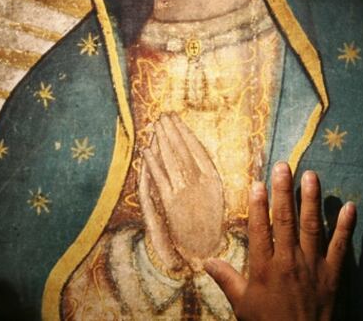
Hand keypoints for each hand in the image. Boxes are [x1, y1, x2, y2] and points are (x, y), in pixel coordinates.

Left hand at [141, 113, 224, 267]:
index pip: (196, 148)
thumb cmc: (210, 220)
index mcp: (213, 178)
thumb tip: (194, 150)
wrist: (204, 247)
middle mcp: (200, 182)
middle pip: (182, 150)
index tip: (176, 119)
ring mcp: (185, 191)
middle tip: (162, 116)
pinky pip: (160, 177)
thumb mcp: (215, 194)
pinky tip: (147, 150)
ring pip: (171, 160)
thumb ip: (206, 172)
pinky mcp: (171, 202)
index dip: (184, 132)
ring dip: (162, 141)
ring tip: (155, 126)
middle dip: (171, 131)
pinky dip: (153, 162)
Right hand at [203, 162, 356, 320]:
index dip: (258, 205)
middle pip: (286, 220)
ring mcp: (312, 266)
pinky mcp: (332, 274)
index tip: (258, 183)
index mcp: (265, 267)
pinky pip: (340, 246)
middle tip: (284, 166)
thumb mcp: (242, 304)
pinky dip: (346, 226)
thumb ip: (227, 279)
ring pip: (312, 226)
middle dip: (284, 191)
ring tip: (311, 175)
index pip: (260, 229)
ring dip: (312, 199)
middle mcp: (288, 261)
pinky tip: (349, 206)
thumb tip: (207, 261)